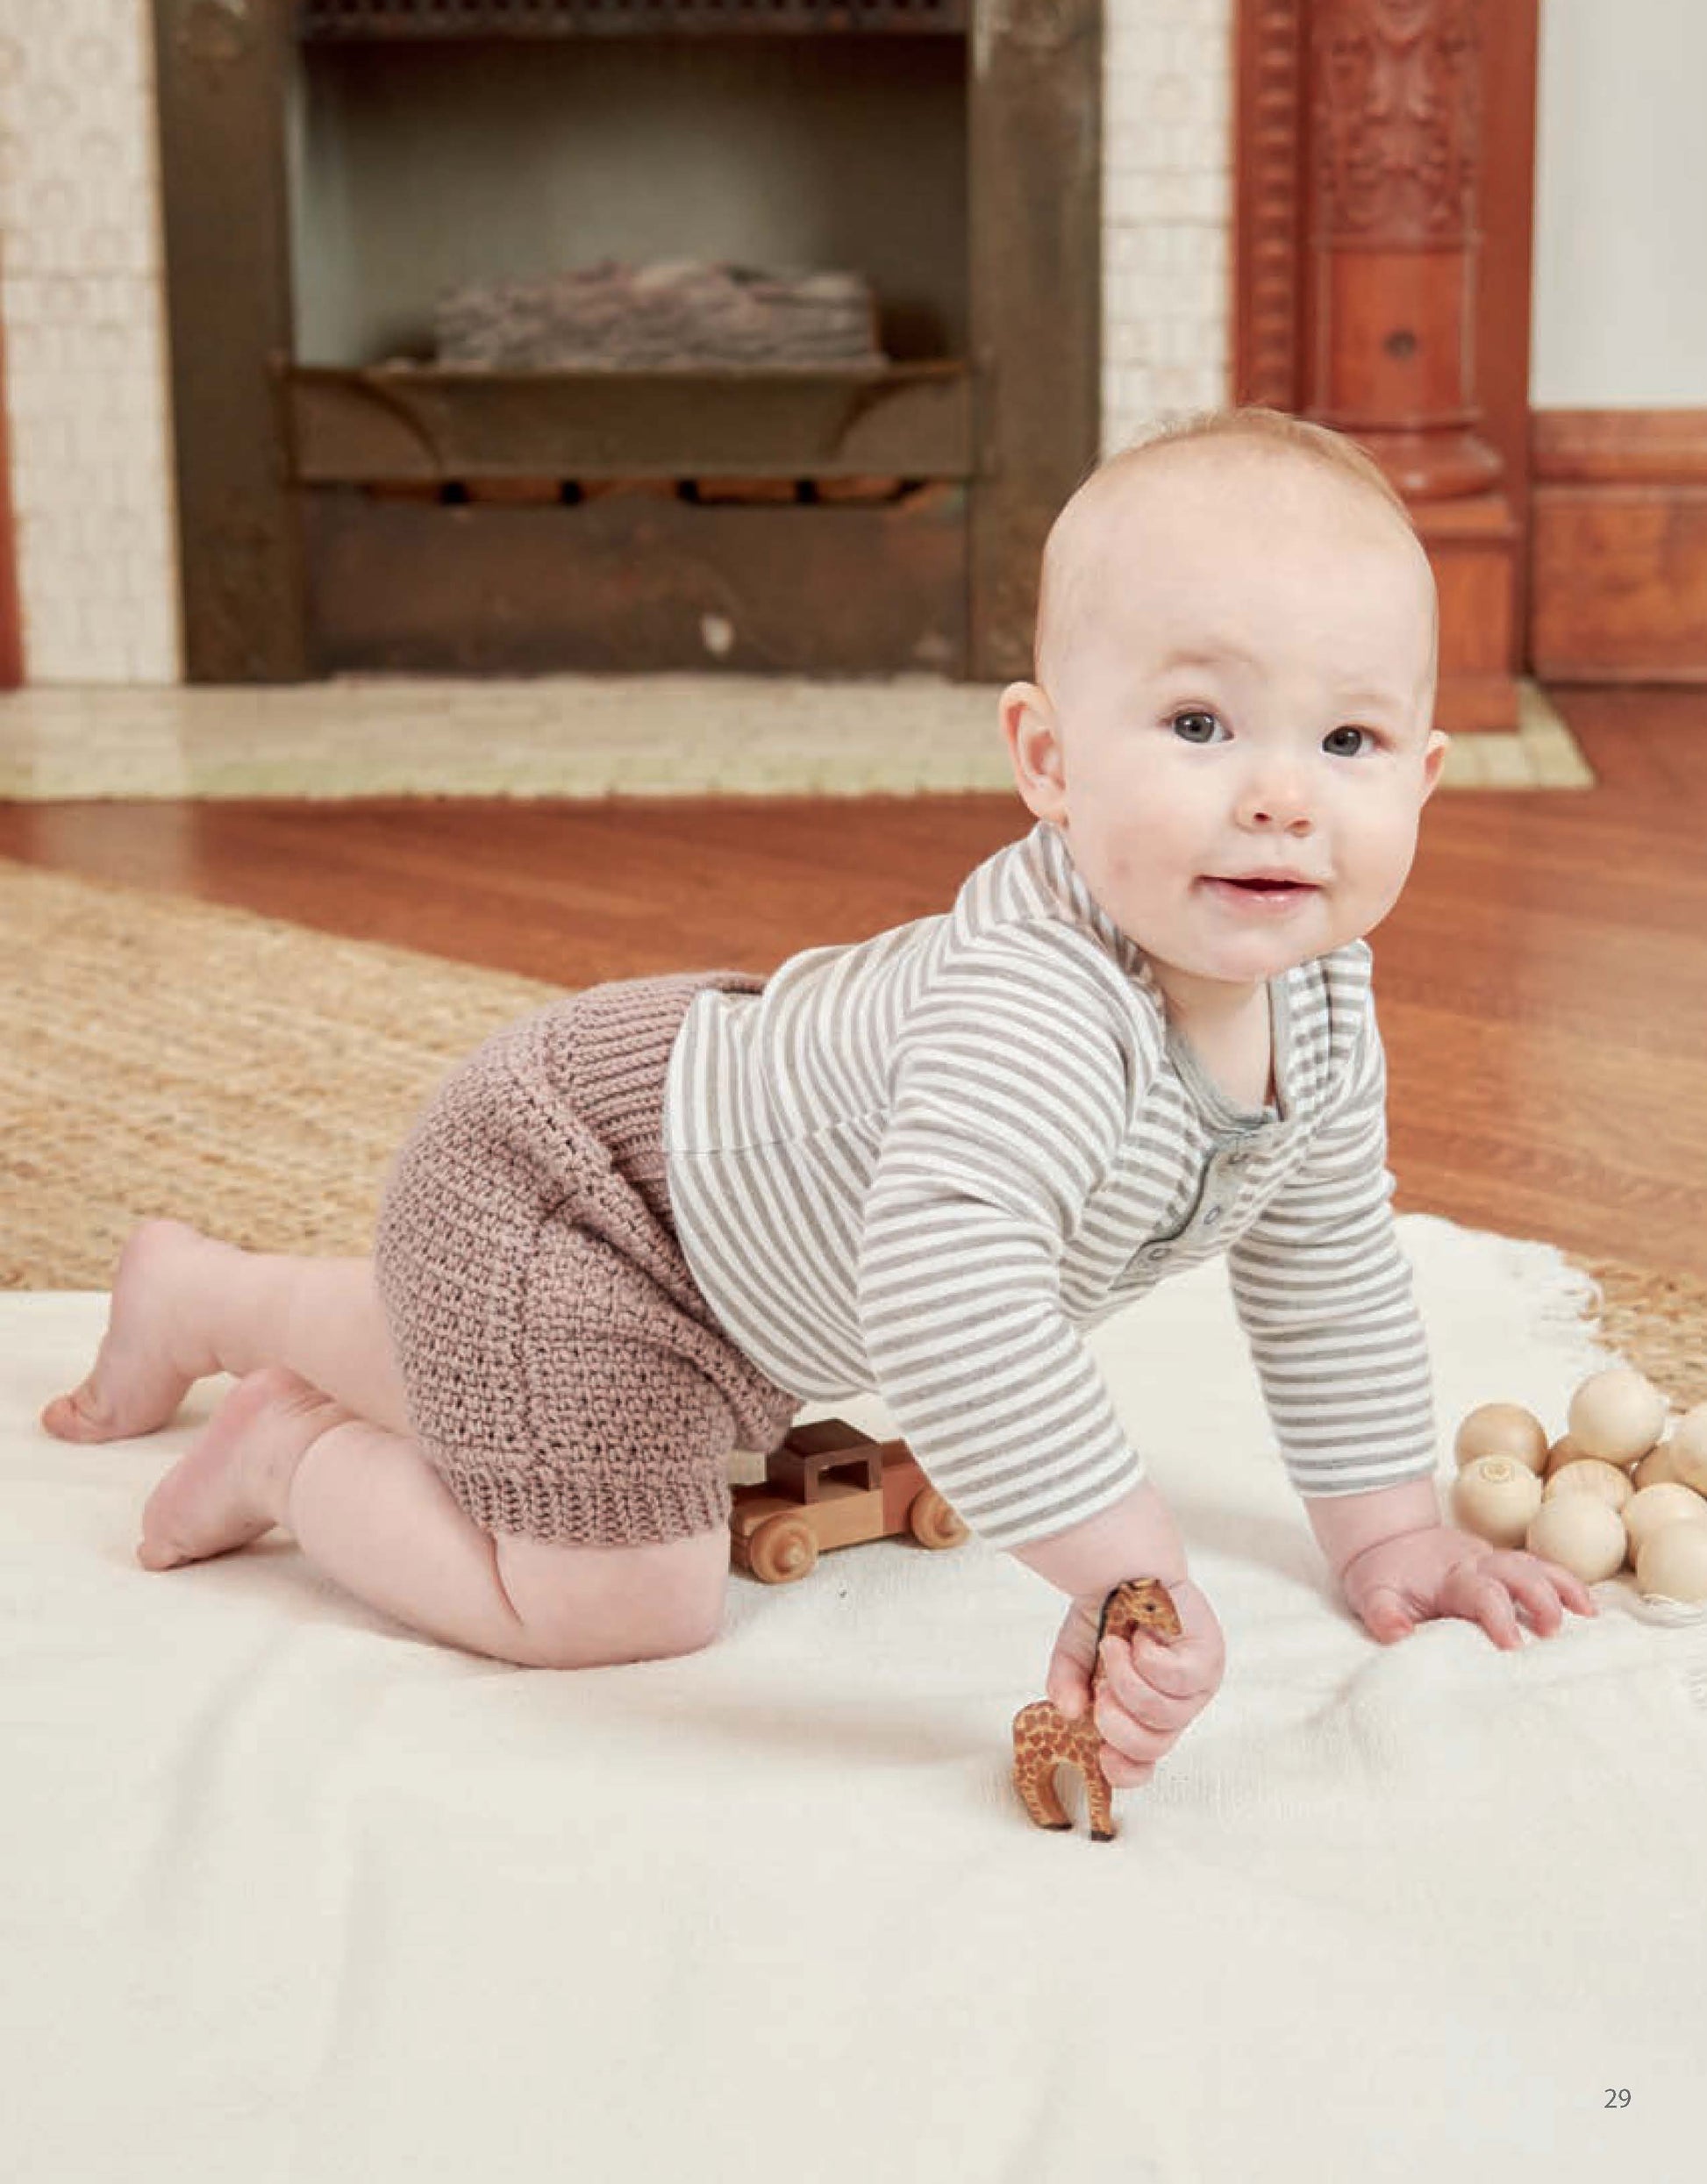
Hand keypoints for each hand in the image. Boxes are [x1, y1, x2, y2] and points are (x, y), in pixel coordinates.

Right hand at [1045, 1577, 1223, 1787]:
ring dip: (1128, 1680)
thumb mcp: (1075, 1653)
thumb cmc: (1106, 1611)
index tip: (1101, 1756)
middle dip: (1117, 1722)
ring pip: (1164, 1715)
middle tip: (1101, 1689)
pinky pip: (1179, 1680)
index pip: (1143, 1763)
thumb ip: (1067, 1684)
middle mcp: (1175, 1706)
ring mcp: (1198, 1687)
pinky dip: (1150, 1656)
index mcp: (1144, 1714)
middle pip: (1154, 1746)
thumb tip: (1069, 1711)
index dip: (1125, 1771)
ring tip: (1115, 1647)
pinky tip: (1143, 1635)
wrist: (1126, 1566)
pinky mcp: (1210, 1660)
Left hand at [1339, 1523, 1597, 1649]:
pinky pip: (1540, 1568)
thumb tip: (1397, 1636)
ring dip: (1564, 1588)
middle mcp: (1477, 1565)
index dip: (1499, 1616)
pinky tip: (1587, 1608)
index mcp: (1449, 1577)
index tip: (1512, 1645)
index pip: (1481, 1592)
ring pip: (1536, 1565)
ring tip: (1589, 1617)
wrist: (1386, 1537)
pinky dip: (1565, 1583)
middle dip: (1541, 1598)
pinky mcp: (1503, 1565)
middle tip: (1553, 1631)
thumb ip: (1384, 1615)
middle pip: (1519, 1572)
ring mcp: (1493, 1561)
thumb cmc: (1383, 1574)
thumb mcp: (1372, 1595)